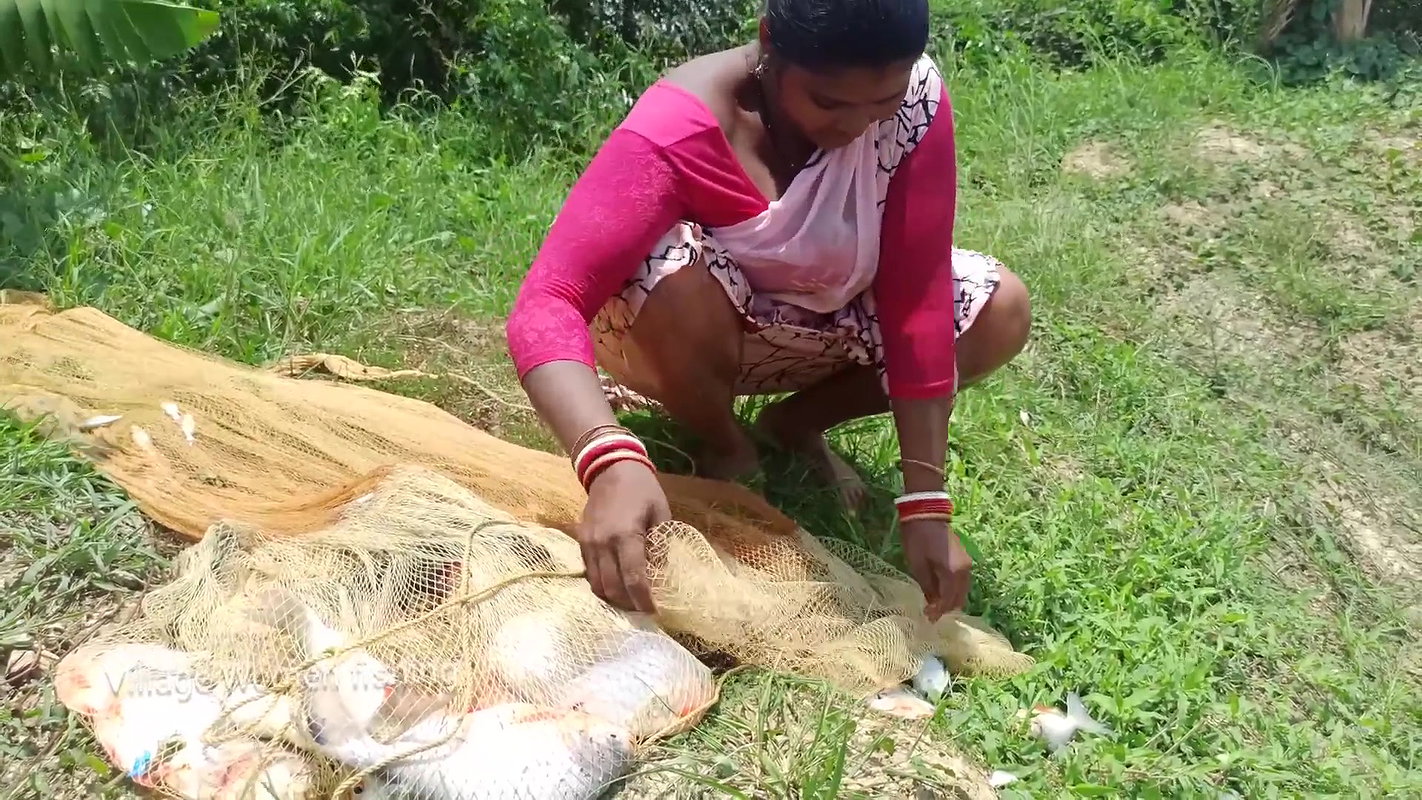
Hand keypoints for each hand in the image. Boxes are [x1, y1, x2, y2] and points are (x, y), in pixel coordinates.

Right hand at [575, 459, 669, 614]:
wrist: (609, 467)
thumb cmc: (641, 489)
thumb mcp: (660, 512)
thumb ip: (661, 544)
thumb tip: (663, 573)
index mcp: (626, 535)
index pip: (634, 578)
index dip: (643, 599)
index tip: (653, 611)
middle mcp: (603, 543)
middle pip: (612, 588)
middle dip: (628, 604)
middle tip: (642, 608)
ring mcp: (588, 543)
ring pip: (596, 584)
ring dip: (613, 597)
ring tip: (629, 599)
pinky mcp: (581, 542)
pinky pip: (589, 572)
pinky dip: (602, 584)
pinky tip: (615, 584)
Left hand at [901, 519, 971, 621]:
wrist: (926, 513)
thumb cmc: (918, 539)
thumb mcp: (918, 565)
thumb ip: (927, 587)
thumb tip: (932, 604)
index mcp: (953, 573)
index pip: (948, 600)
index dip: (938, 612)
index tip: (927, 618)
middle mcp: (965, 571)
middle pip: (959, 598)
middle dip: (945, 608)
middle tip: (930, 613)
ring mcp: (967, 564)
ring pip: (962, 591)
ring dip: (949, 600)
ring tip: (933, 604)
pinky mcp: (964, 560)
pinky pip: (961, 582)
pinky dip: (952, 590)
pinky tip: (939, 591)